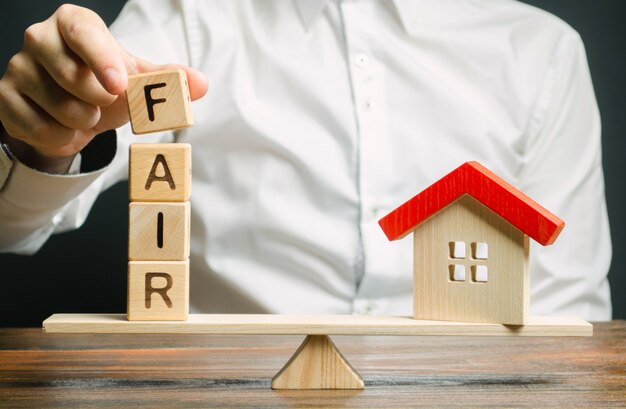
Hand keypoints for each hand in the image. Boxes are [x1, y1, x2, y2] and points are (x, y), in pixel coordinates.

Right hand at [0, 4, 207, 172]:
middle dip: (98, 101)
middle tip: (104, 104)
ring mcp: (18, 68)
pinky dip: (60, 136)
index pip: (84, 31)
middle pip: (70, 74)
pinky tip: (65, 127)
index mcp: (74, 24)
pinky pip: (37, 127)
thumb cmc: (106, 86)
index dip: (102, 58)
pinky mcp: (5, 99)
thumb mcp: (137, 80)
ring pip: (56, 105)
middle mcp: (40, 39)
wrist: (74, 113)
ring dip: (82, 122)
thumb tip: (200, 83)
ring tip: (85, 115)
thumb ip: (168, 80)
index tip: (121, 86)